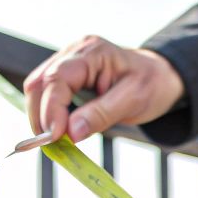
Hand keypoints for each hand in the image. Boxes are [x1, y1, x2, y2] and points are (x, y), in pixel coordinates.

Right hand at [24, 35, 184, 142]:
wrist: (160, 76)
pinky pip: (47, 93)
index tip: (54, 136)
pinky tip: (57, 129)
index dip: (51, 108)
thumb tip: (71, 133)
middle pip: (40, 82)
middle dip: (40, 115)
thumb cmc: (151, 84)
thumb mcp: (133, 101)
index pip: (57, 78)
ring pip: (38, 88)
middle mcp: (75, 52)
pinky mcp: (67, 74)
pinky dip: (47, 113)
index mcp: (93, 52)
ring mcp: (68, 61)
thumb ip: (101, 115)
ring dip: (40, 115)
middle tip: (50, 145)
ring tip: (53, 141)